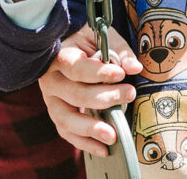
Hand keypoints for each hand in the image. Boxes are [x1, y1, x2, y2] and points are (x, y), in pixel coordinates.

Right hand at [38, 25, 142, 156]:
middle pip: (76, 94)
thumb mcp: (101, 38)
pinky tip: (103, 149)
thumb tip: (134, 68)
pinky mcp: (56, 114)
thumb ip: (119, 51)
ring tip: (113, 135)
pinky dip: (84, 143)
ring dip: (91, 128)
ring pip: (67, 119)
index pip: (77, 67)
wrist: (67, 46)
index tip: (120, 74)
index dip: (99, 73)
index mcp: (60, 56)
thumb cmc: (87, 42)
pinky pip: (67, 133)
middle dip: (105, 98)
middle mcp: (51, 79)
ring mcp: (51, 100)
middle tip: (129, 94)